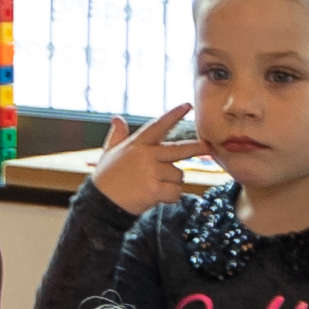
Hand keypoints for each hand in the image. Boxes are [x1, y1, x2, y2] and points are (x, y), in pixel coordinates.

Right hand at [93, 102, 202, 216]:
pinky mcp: (154, 189)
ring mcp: (151, 172)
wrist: (100, 204)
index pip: (157, 126)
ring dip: (171, 183)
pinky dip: (170, 197)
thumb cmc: (106, 178)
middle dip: (196, 148)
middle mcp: (145, 155)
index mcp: (136, 144)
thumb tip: (117, 118)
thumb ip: (117, 135)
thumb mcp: (109, 153)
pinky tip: (155, 197)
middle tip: (208, 147)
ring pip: (178, 175)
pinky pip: (175, 192)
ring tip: (151, 187)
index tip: (187, 105)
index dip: (173, 115)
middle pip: (179, 149)